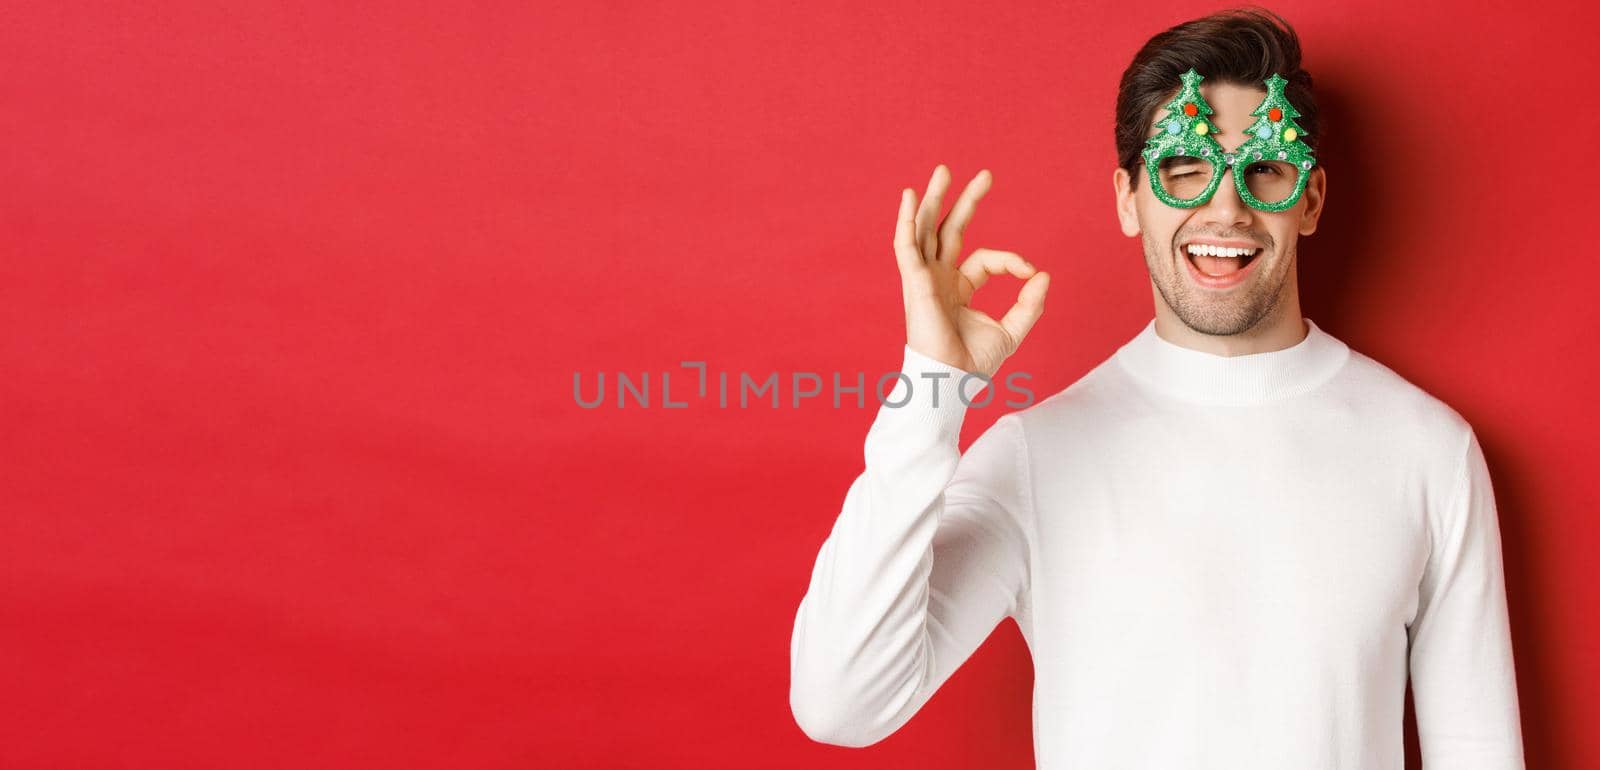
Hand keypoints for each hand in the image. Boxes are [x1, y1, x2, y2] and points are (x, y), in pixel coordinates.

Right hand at [894, 165, 1049, 379]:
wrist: (951, 382)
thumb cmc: (974, 364)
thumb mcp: (1012, 330)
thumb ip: (1029, 303)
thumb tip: (1043, 273)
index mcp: (958, 289)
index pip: (985, 258)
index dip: (1010, 260)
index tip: (1030, 272)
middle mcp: (938, 279)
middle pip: (948, 231)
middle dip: (965, 202)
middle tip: (985, 175)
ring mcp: (923, 279)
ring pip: (925, 230)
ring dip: (933, 199)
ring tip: (944, 170)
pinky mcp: (913, 282)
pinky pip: (905, 246)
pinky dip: (904, 220)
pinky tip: (907, 196)